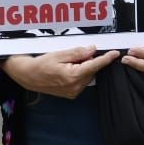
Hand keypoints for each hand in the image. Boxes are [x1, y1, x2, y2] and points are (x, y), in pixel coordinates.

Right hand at [2, 46, 120, 98]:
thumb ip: (77, 53)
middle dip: (89, 61)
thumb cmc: (41, 64)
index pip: (94, 65)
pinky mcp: (71, 94)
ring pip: (88, 76)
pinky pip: (82, 81)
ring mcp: (73, 92)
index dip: (105, 59)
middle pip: (92, 71)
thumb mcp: (59, 54)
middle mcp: (75, 87)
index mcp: (73, 76)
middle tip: (77, 55)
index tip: (115, 53)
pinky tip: (69, 69)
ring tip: (69, 63)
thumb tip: (92, 50)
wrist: (29, 76)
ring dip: (84, 68)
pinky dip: (80, 74)